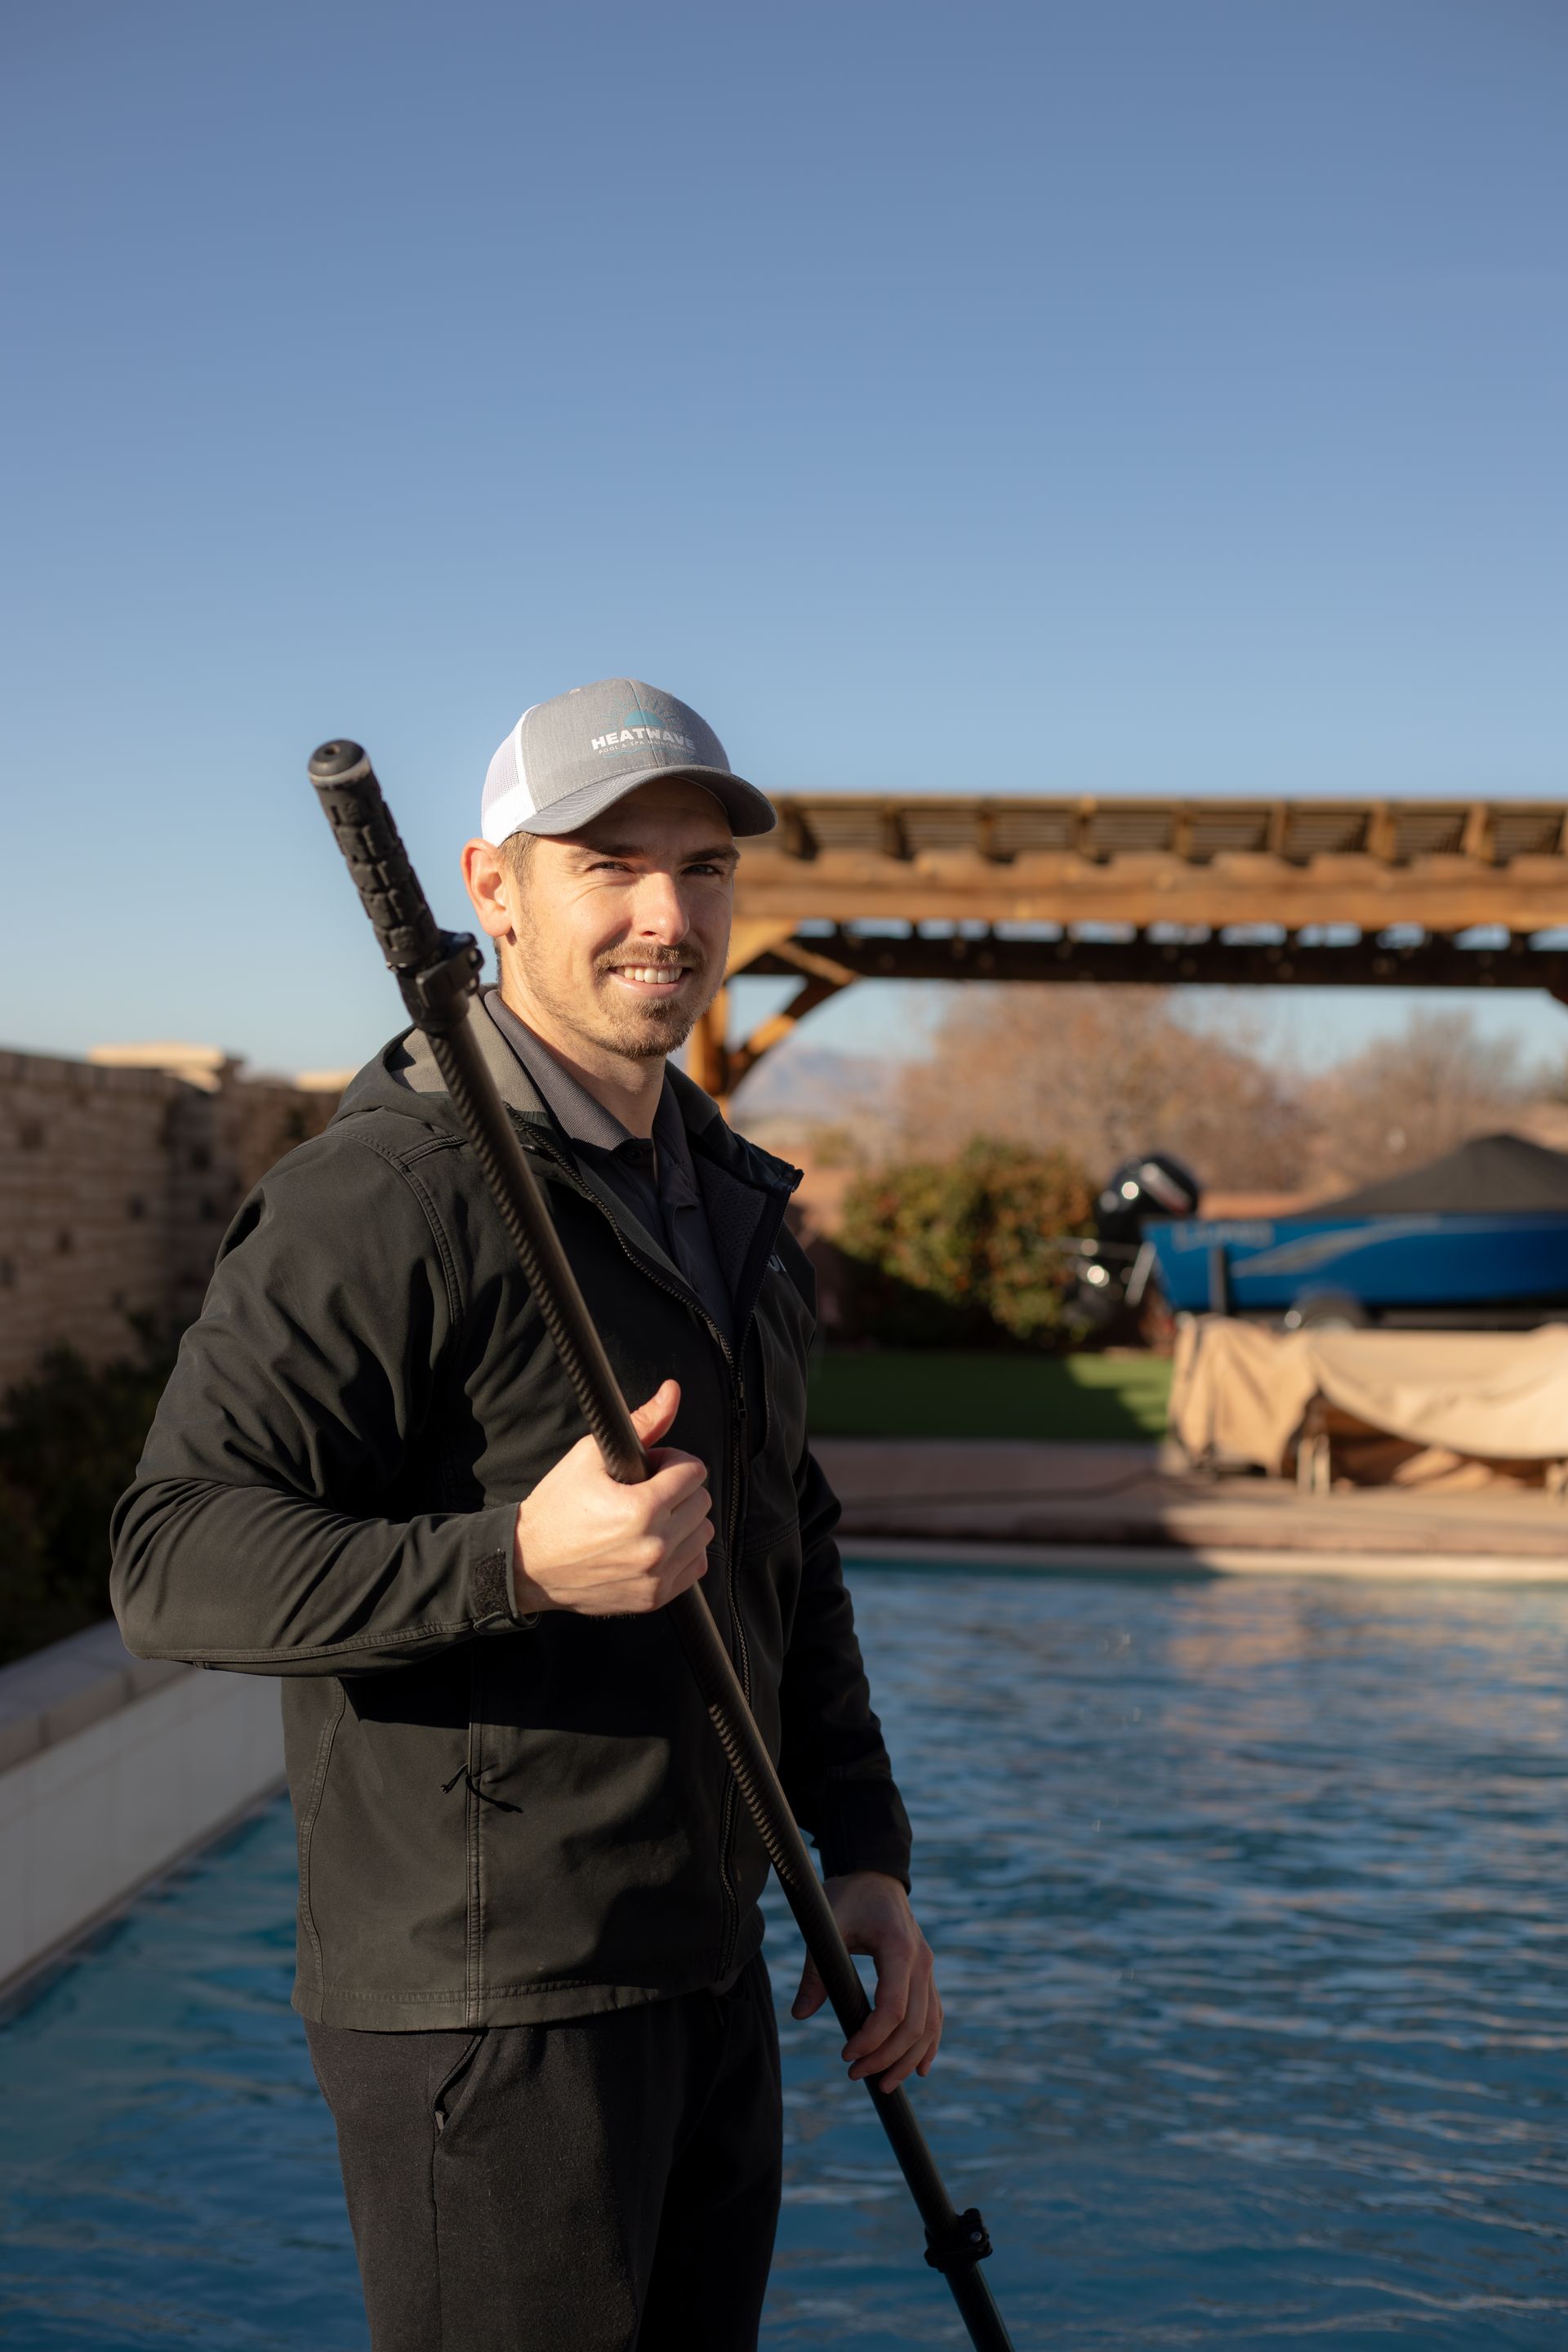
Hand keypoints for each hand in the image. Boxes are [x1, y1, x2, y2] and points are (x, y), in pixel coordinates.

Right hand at [512, 1380, 711, 1615]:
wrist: (529, 1564)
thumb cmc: (556, 1508)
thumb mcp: (590, 1456)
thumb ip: (641, 1424)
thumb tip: (672, 1392)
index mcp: (642, 1509)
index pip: (694, 1471)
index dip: (671, 1462)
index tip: (650, 1468)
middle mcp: (655, 1546)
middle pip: (701, 1501)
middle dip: (678, 1489)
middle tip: (646, 1490)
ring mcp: (656, 1576)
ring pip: (703, 1533)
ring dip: (683, 1520)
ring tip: (649, 1517)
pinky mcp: (654, 1598)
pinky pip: (695, 1566)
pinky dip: (682, 1552)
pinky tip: (653, 1542)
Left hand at [792, 1870, 942, 2092]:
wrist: (875, 1873)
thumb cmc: (848, 1896)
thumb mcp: (827, 1926)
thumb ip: (815, 1971)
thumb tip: (800, 2014)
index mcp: (898, 1949)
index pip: (892, 2009)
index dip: (872, 2039)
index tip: (846, 2055)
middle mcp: (921, 1961)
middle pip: (914, 2025)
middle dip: (886, 2057)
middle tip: (855, 2075)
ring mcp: (928, 1968)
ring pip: (929, 2025)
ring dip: (908, 2058)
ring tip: (884, 2085)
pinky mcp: (926, 1973)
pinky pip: (935, 2014)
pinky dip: (928, 2043)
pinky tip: (918, 2068)